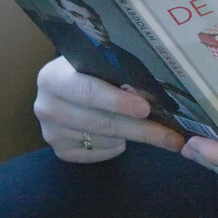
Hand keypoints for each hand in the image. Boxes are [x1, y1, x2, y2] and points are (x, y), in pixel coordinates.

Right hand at [34, 56, 185, 162]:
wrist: (66, 84)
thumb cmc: (89, 69)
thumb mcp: (98, 63)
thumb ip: (118, 74)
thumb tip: (154, 92)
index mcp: (53, 77)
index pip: (88, 92)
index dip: (117, 101)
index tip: (145, 109)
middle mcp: (46, 106)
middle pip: (100, 122)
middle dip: (140, 129)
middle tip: (171, 136)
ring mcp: (50, 132)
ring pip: (103, 140)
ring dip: (131, 136)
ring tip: (150, 127)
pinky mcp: (59, 151)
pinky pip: (97, 154)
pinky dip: (116, 147)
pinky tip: (122, 136)